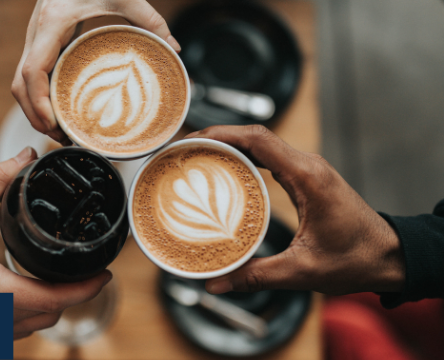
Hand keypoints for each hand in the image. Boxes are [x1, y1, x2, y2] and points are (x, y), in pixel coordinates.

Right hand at [11, 0, 180, 143]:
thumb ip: (150, 19)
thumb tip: (173, 47)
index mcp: (52, 24)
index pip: (32, 72)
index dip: (38, 103)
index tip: (53, 124)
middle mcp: (37, 33)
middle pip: (20, 86)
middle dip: (35, 116)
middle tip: (60, 137)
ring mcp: (35, 38)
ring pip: (20, 83)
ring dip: (34, 110)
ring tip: (59, 131)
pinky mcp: (41, 42)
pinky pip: (30, 76)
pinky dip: (38, 97)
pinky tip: (57, 109)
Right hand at [185, 126, 404, 295]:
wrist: (389, 257)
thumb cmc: (356, 259)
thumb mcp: (302, 271)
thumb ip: (256, 276)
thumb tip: (217, 283)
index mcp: (308, 177)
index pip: (259, 139)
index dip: (221, 134)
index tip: (193, 139)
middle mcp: (308, 166)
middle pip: (255, 136)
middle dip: (217, 137)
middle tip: (185, 150)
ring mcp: (307, 170)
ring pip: (262, 144)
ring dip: (230, 146)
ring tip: (197, 157)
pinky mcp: (306, 179)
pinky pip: (270, 158)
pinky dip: (244, 158)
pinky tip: (225, 172)